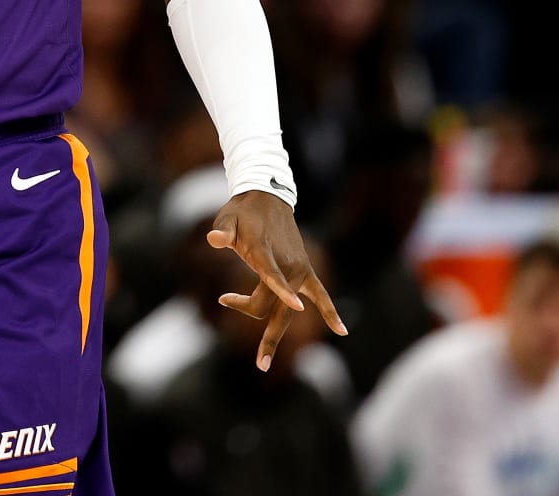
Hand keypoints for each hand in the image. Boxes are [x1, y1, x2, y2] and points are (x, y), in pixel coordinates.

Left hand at [207, 189, 347, 370]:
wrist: (268, 197)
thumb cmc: (243, 211)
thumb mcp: (227, 218)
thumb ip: (223, 231)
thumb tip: (216, 240)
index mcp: (266, 254)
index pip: (268, 280)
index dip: (260, 298)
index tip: (246, 309)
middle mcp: (287, 266)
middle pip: (273, 305)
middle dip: (263, 331)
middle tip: (257, 361)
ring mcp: (299, 270)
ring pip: (288, 309)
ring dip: (278, 333)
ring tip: (263, 362)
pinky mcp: (305, 271)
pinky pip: (321, 295)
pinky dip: (331, 311)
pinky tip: (342, 330)